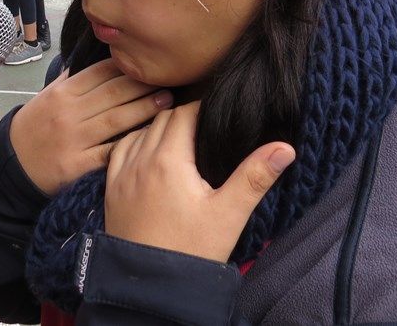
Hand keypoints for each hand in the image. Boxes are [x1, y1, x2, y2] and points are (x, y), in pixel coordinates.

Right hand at [10, 59, 172, 195]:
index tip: (149, 62)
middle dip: (144, 84)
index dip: (128, 66)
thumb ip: (72, 80)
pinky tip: (151, 137)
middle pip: (114, 92)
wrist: (10, 167)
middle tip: (168, 79)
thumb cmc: (33, 128)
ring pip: (117, 119)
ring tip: (168, 102)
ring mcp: (74, 139)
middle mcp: (69, 112)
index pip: (101, 72)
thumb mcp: (46, 98)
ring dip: (145, 108)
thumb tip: (99, 60)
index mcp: (63, 92)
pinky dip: (131, 143)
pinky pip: (110, 151)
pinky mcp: (78, 165)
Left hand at [105, 102, 294, 261]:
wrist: (148, 288)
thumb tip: (285, 147)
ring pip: (139, 132)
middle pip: (161, 119)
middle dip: (183, 117)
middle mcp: (139, 160)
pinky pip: (120, 151)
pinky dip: (136, 143)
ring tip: (181, 138)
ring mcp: (121, 175)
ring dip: (158, 128)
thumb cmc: (190, 251)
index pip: (184, 113)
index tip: (218, 114)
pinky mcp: (111, 191)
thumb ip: (255, 176)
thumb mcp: (228, 214)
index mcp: (168, 160)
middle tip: (205, 126)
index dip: (202, 108)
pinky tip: (149, 155)